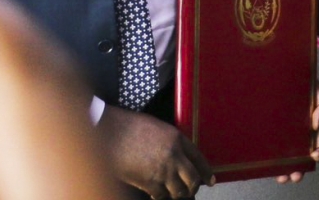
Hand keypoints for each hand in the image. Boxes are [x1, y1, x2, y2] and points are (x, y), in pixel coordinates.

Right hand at [97, 105, 213, 198]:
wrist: (108, 132)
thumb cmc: (128, 126)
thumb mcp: (156, 127)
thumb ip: (169, 141)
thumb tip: (176, 155)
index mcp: (177, 138)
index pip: (198, 158)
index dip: (206, 171)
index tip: (210, 181)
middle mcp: (174, 155)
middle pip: (192, 179)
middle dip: (193, 187)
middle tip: (190, 191)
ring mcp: (162, 170)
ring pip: (179, 191)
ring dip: (178, 195)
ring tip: (174, 195)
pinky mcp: (149, 182)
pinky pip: (162, 196)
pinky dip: (161, 197)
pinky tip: (157, 195)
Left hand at [275, 80, 318, 182]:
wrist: (280, 69)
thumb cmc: (301, 81)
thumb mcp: (316, 90)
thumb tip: (316, 122)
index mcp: (313, 127)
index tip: (314, 156)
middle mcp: (300, 135)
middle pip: (303, 159)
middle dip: (301, 170)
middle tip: (295, 175)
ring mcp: (284, 134)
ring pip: (287, 158)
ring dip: (286, 171)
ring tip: (281, 176)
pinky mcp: (269, 131)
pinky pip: (271, 150)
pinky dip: (270, 161)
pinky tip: (267, 167)